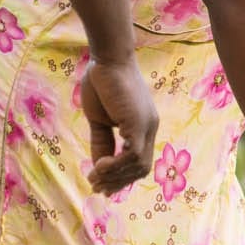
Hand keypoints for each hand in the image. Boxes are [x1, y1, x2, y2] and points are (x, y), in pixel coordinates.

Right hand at [80, 57, 159, 194]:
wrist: (107, 58)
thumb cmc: (102, 83)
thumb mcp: (100, 120)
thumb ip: (102, 142)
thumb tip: (99, 167)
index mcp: (143, 127)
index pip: (139, 162)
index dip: (121, 178)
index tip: (101, 185)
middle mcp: (150, 128)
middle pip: (141, 168)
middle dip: (118, 182)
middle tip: (96, 186)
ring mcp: (147, 126)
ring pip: (138, 164)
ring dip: (114, 176)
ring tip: (94, 176)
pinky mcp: (138, 122)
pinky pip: (133, 153)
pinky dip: (116, 164)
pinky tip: (100, 166)